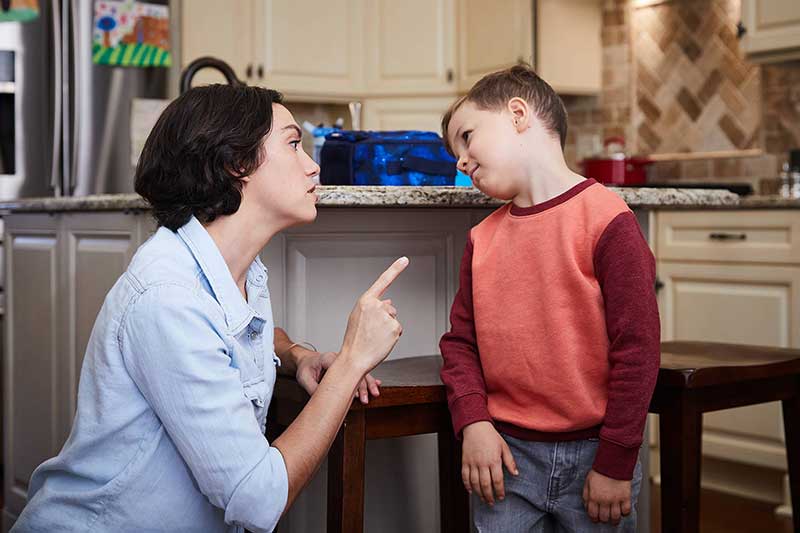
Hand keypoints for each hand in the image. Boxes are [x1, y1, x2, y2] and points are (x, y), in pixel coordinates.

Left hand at [296, 350, 381, 403]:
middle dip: (362, 385)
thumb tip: (323, 400)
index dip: (350, 381)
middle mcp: (340, 359)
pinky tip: (377, 384)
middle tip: (364, 398)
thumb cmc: (305, 367)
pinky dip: (368, 380)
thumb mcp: (304, 378)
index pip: (343, 368)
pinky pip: (359, 373)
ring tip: (374, 393)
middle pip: (355, 370)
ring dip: (368, 383)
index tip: (354, 394)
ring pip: (360, 372)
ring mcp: (345, 363)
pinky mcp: (348, 368)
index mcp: (329, 358)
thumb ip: (313, 388)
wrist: (306, 360)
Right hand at [339, 257, 408, 374]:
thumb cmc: (354, 340)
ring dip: (388, 328)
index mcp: (365, 301)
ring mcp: (386, 316)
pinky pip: (398, 329)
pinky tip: (381, 342)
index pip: (383, 281)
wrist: (354, 358)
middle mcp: (377, 305)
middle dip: (384, 318)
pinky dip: (392, 337)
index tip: (405, 259)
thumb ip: (372, 307)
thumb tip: (390, 302)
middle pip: (389, 308)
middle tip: (371, 332)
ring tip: (374, 338)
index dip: (395, 269)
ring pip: (393, 319)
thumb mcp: (358, 318)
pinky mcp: (395, 327)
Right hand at [461, 421, 517, 505]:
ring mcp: (472, 462)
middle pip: (485, 484)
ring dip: (479, 493)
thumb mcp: (504, 447)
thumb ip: (510, 461)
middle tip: (492, 502)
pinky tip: (471, 491)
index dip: (499, 491)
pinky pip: (464, 476)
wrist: (476, 426)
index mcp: (494, 460)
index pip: (497, 480)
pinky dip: (467, 485)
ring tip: (483, 499)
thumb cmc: (491, 436)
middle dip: (489, 496)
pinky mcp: (465, 461)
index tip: (501, 497)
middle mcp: (483, 463)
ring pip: (475, 482)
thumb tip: (515, 474)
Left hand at [582, 469, 631, 524]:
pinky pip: (626, 511)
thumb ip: (586, 495)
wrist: (612, 463)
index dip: (594, 519)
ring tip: (614, 519)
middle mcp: (604, 500)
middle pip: (604, 518)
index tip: (596, 519)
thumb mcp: (587, 482)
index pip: (593, 514)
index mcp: (593, 496)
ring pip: (615, 517)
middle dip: (604, 519)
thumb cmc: (600, 471)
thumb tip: (587, 506)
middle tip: (605, 517)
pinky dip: (624, 513)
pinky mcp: (625, 497)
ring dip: (614, 520)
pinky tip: (622, 510)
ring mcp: (615, 499)